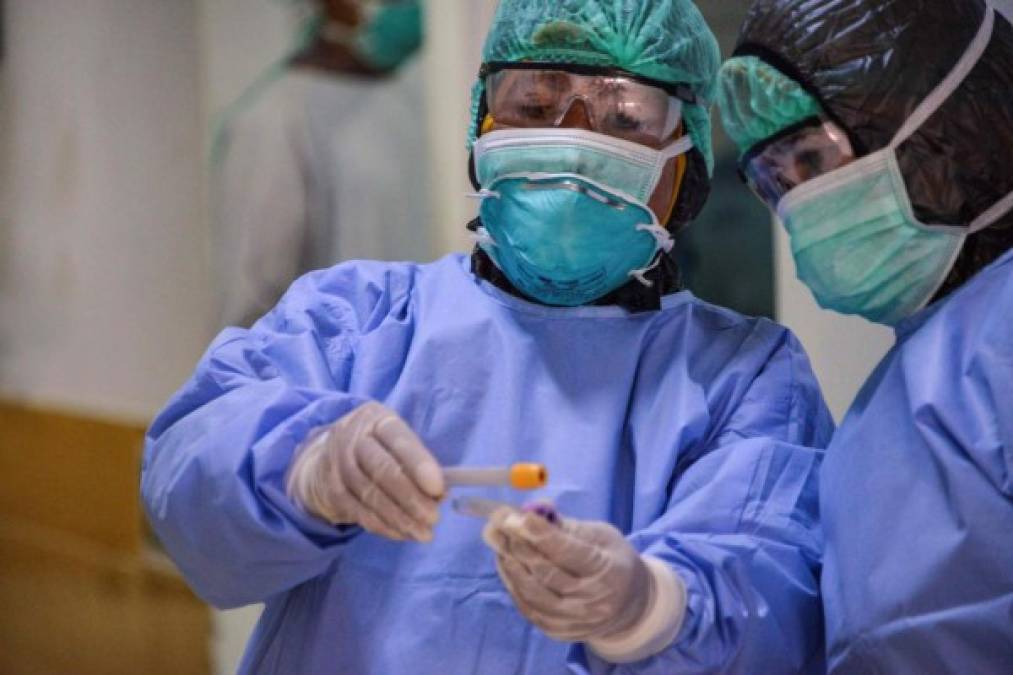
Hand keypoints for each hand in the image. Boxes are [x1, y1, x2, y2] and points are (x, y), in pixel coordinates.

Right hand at [286, 402, 443, 540]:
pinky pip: (359, 512)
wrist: (324, 457)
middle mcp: (352, 437)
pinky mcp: (331, 490)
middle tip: (434, 518)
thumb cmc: (376, 449)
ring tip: (423, 533)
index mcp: (377, 419)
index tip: (438, 489)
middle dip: (411, 497)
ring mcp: (337, 464)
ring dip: (400, 518)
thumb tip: (440, 495)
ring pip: (370, 495)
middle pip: (383, 469)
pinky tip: (401, 534)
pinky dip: (383, 526)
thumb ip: (417, 463)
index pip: (399, 440)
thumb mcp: (395, 443)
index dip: (419, 464)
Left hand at [483, 510, 651, 641]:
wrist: (629, 606)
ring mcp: (575, 621)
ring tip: (498, 541)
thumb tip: (531, 510)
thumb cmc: (612, 560)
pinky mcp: (559, 632)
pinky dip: (513, 584)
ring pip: (532, 593)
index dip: (541, 534)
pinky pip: (528, 608)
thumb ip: (566, 525)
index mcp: (610, 572)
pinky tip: (507, 563)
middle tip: (500, 522)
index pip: (569, 553)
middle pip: (546, 573)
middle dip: (519, 545)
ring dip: (510, 564)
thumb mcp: (601, 536)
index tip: (519, 517)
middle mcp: (593, 601)